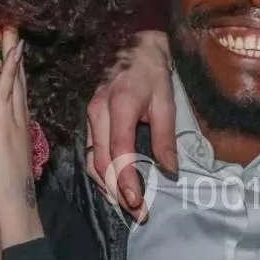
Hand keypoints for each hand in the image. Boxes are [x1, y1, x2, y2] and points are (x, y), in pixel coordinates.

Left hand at [0, 29, 43, 246]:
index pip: (6, 95)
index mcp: (6, 133)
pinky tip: (15, 46)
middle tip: (12, 24)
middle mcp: (13, 123)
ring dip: (16, 51)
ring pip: (14, 78)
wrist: (9, 216)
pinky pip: (9, 88)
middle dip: (14, 53)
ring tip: (14, 24)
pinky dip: (14, 66)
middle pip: (14, 80)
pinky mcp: (5, 126)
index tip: (5, 48)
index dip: (8, 71)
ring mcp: (12, 122)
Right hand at [85, 29, 177, 220]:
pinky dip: (100, 174)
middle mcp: (98, 112)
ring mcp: (90, 115)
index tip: (137, 202)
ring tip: (126, 206)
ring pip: (92, 160)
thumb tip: (169, 171)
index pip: (119, 150)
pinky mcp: (90, 120)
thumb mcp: (166, 103)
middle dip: (117, 191)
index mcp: (120, 105)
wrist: (134, 47)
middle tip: (137, 213)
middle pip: (101, 161)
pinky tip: (113, 188)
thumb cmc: (153, 74)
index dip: (125, 179)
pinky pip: (91, 152)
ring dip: (106, 187)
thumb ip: (166, 138)